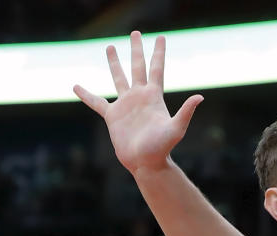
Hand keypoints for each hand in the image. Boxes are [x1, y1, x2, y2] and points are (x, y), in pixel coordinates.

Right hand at [73, 31, 202, 173]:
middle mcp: (139, 97)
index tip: (160, 37)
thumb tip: (200, 97)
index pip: (156, 68)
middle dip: (136, 49)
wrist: (146, 163)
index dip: (158, 52)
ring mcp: (125, 105)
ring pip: (118, 78)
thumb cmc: (162, 148)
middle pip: (137, 66)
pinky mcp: (112, 116)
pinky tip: (76, 86)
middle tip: (135, 32)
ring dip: (114, 63)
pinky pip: (96, 102)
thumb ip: (186, 112)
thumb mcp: (176, 128)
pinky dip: (86, 94)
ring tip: (109, 47)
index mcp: (153, 96)